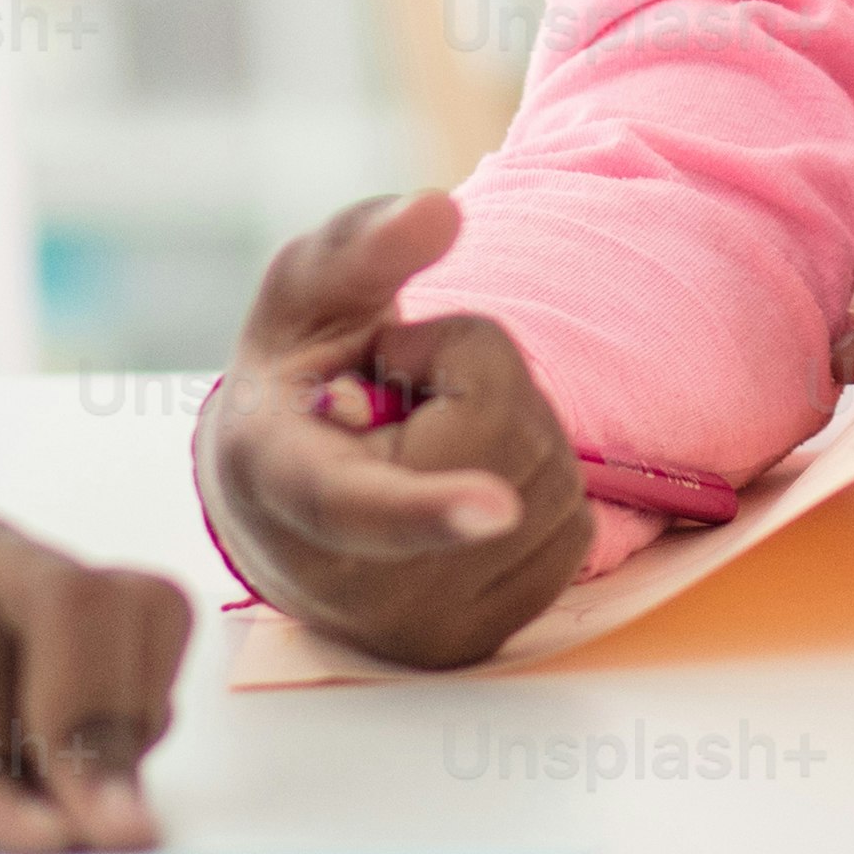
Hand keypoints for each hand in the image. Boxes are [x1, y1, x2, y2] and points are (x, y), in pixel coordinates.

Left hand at [0, 443, 186, 852]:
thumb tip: (32, 833)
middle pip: (85, 601)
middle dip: (92, 729)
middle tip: (88, 834)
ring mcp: (36, 564)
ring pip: (144, 608)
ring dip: (125, 719)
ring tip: (73, 805)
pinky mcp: (74, 603)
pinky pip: (150, 640)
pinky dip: (131, 715)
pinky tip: (66, 775)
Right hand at [192, 190, 589, 669]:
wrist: (285, 499)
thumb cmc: (299, 377)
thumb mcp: (307, 295)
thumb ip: (363, 249)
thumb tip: (438, 211)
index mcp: (280, 479)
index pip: (358, 503)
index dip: (428, 504)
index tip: (494, 506)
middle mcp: (341, 576)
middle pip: (493, 436)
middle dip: (470, 371)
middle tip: (401, 385)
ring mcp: (412, 625)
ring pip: (546, 479)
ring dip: (511, 425)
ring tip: (425, 434)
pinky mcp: (475, 641)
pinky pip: (573, 528)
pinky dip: (537, 481)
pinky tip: (465, 479)